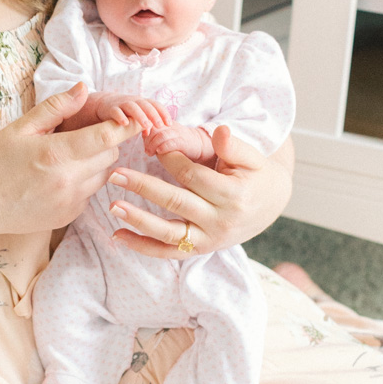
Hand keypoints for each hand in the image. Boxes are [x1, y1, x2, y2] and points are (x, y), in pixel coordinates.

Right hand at [0, 82, 134, 236]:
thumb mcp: (20, 127)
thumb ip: (56, 107)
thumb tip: (83, 88)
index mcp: (56, 153)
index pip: (107, 138)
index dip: (126, 126)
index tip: (136, 117)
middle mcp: (68, 181)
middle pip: (110, 156)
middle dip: (104, 143)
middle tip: (84, 135)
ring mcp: (70, 203)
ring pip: (103, 176)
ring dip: (95, 164)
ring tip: (68, 157)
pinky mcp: (68, 218)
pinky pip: (89, 195)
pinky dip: (83, 183)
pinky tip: (58, 179)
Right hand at [95, 94, 170, 132]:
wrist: (105, 104)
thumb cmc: (125, 112)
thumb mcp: (136, 117)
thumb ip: (143, 124)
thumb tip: (150, 134)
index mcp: (142, 103)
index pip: (156, 105)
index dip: (163, 113)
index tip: (169, 124)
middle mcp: (134, 101)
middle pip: (145, 105)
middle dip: (154, 115)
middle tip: (160, 126)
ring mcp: (122, 104)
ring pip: (132, 107)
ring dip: (140, 116)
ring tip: (146, 126)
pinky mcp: (111, 108)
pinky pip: (116, 111)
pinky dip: (120, 116)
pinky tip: (125, 123)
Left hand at [107, 125, 292, 257]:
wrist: (269, 205)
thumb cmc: (255, 175)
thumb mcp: (252, 157)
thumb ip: (234, 145)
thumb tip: (220, 131)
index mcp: (233, 195)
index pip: (193, 176)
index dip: (171, 159)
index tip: (152, 145)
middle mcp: (220, 221)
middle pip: (176, 202)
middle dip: (144, 187)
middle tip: (116, 174)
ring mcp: (209, 239)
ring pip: (168, 233)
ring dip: (138, 221)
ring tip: (113, 206)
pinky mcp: (199, 249)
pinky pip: (167, 252)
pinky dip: (142, 247)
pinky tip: (118, 236)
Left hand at [145, 123, 213, 162]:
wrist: (199, 145)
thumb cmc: (178, 142)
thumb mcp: (165, 135)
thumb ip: (154, 134)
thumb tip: (142, 136)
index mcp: (165, 122)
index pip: (151, 120)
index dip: (145, 127)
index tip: (143, 136)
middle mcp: (171, 126)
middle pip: (154, 128)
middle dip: (147, 139)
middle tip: (146, 150)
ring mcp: (178, 133)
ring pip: (161, 135)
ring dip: (153, 145)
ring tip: (150, 153)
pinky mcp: (184, 142)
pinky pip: (172, 143)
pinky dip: (163, 147)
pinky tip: (159, 152)